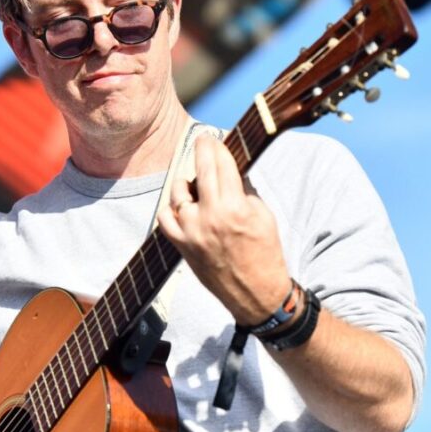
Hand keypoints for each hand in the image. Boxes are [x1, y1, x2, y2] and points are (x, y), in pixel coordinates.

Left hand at [157, 135, 291, 324]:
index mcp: (235, 207)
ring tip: (195, 183)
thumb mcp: (264, 216)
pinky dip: (171, 208)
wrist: (256, 294)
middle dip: (202, 150)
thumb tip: (229, 170)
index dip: (217, 147)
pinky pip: (165, 218)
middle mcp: (211, 216)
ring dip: (186, 182)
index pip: (222, 165)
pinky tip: (182, 207)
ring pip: (178, 192)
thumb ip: (245, 191)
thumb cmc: (265, 253)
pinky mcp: (182, 246)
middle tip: (202, 141)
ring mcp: (192, 232)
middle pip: (201, 171)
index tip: (214, 137)